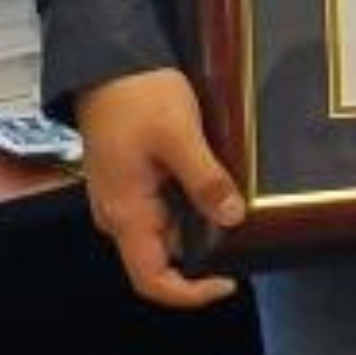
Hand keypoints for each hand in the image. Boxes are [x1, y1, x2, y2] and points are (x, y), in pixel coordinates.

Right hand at [75, 66, 244, 307]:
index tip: (230, 281)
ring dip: (200, 228)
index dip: (189, 293)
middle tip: (246, 238)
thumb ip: (205, 180)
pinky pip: (164, 207)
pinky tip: (218, 188)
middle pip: (162, 258)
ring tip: (239, 211)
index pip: (151, 279)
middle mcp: (119, 215)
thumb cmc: (138, 97)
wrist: (109, 61)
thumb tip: (233, 219)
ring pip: (166, 231)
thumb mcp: (179, 136)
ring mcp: (124, 197)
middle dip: (203, 256)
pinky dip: (191, 206)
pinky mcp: (133, 179)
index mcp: (125, 214)